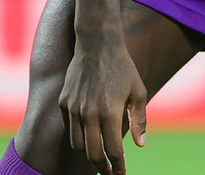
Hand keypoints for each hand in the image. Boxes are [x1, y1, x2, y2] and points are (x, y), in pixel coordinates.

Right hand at [59, 36, 146, 174]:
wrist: (97, 43)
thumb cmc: (122, 67)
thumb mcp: (138, 90)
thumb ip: (139, 119)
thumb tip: (140, 145)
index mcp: (109, 111)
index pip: (112, 150)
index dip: (117, 166)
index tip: (121, 174)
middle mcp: (89, 113)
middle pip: (92, 154)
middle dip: (101, 168)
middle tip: (109, 173)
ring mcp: (74, 108)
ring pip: (77, 145)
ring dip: (87, 156)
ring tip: (98, 160)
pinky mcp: (64, 102)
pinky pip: (69, 128)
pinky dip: (77, 138)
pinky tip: (86, 139)